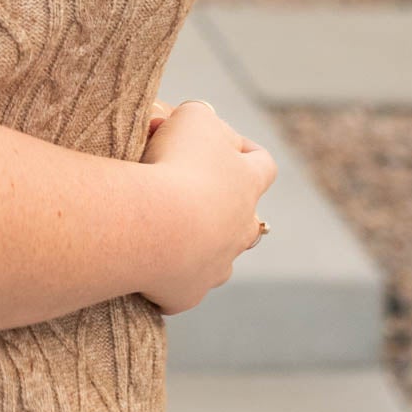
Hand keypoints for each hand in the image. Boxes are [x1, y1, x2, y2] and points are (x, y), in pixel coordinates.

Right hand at [136, 99, 276, 315]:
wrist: (156, 226)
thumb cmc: (177, 164)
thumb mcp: (194, 118)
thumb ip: (204, 117)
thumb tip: (204, 127)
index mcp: (247, 183)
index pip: (263, 165)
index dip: (249, 153)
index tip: (230, 147)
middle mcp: (240, 228)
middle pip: (248, 222)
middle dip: (227, 210)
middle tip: (196, 196)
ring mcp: (217, 265)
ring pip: (221, 258)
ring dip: (203, 247)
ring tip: (173, 235)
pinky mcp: (187, 293)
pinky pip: (183, 288)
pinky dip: (170, 278)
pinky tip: (148, 268)